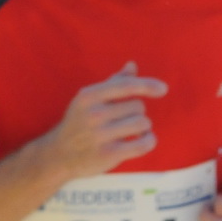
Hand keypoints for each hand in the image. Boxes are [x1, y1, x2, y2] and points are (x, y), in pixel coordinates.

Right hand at [39, 61, 166, 181]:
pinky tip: (144, 141)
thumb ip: (113, 83)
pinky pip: (142, 144)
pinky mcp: (108, 154)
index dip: (147, 85)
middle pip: (138, 106)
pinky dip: (149, 141)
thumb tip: (132, 65)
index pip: (126, 86)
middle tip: (123, 120)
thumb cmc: (79, 122)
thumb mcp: (89, 99)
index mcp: (89, 95)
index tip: (163, 89)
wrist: (58, 154)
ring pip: (142, 123)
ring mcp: (101, 135)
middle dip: (137, 112)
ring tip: (132, 131)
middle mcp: (94, 114)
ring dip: (143, 127)